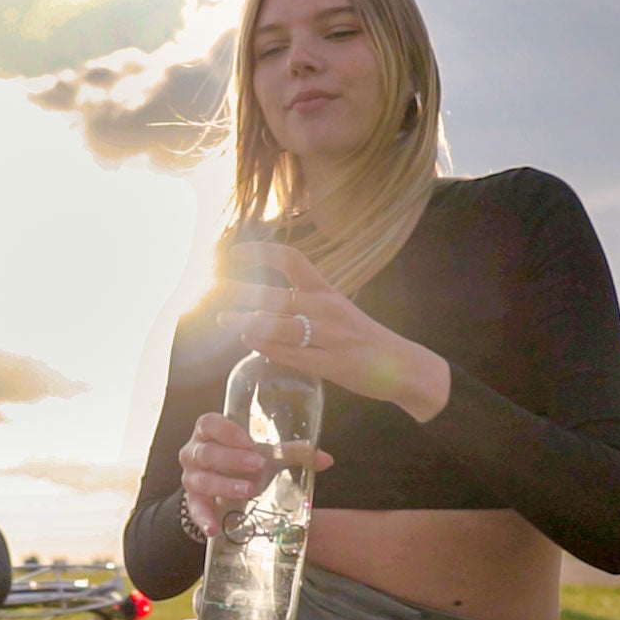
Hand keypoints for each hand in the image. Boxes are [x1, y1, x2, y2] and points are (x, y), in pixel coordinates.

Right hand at [179, 412, 332, 536]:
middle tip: (258, 465)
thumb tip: (326, 459)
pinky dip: (203, 518)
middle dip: (231, 458)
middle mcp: (194, 451)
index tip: (248, 440)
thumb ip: (291, 453)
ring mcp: (190, 476)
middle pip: (206, 452)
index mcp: (210, 431)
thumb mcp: (265, 454)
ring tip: (248, 491)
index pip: (209, 423)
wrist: (223, 480)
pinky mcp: (192, 499)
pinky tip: (214, 529)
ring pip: (201, 479)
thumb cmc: (243, 459)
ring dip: (224, 485)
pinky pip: (194, 508)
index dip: (226, 430)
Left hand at [213, 242, 451, 420]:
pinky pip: (292, 354)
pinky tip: (250, 342)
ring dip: (248, 322)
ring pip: (280, 325)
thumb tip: (266, 308)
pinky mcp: (332, 364)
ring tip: (226, 319)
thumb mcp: (338, 312)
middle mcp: (327, 309)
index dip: (262, 253)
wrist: (404, 367)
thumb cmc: (365, 340)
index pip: (293, 260)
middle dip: (243, 293)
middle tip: (216, 291)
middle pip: (278, 295)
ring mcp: (330, 337)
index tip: (235, 252)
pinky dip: (267, 347)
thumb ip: (306, 307)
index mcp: (328, 292)